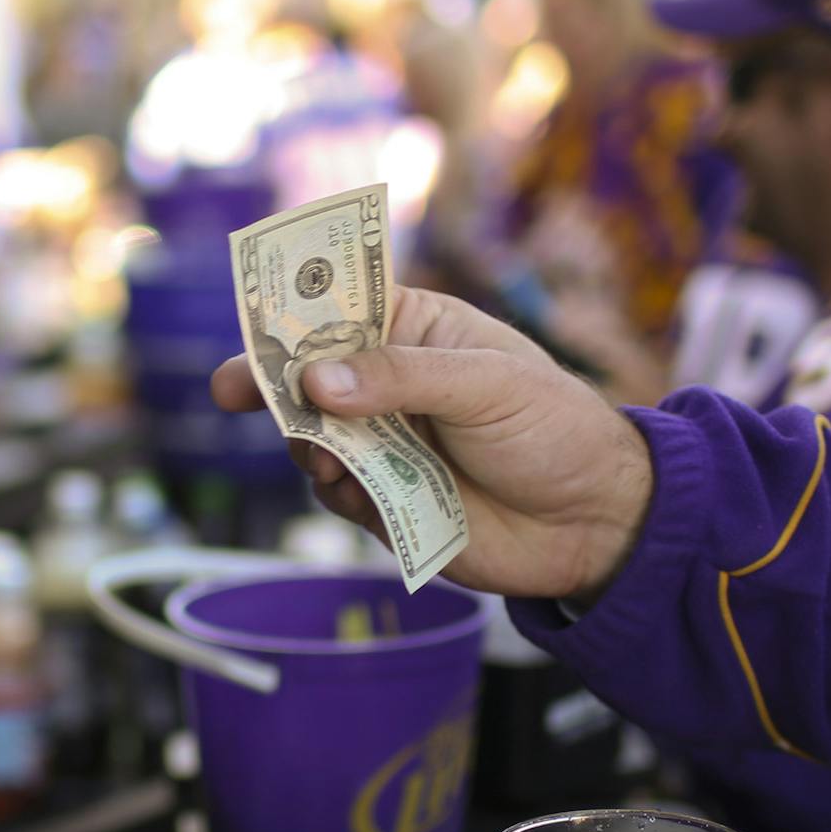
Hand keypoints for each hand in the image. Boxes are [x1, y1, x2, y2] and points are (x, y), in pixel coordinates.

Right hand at [211, 286, 653, 600]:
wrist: (594, 523)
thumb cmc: (555, 429)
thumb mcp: (488, 384)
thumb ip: (402, 377)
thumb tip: (317, 381)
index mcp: (415, 331)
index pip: (337, 308)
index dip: (290, 314)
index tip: (250, 327)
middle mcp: (388, 384)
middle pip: (306, 374)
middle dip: (273, 383)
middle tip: (237, 391)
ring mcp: (382, 443)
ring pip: (309, 436)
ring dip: (307, 443)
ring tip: (328, 456)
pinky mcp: (382, 501)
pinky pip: (334, 492)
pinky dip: (335, 491)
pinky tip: (359, 493)